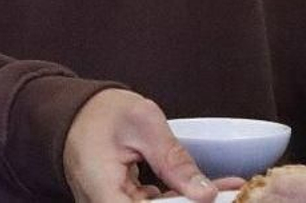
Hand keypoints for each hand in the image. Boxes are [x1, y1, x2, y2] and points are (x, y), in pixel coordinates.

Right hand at [63, 89, 241, 201]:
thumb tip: (204, 193)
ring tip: (223, 189)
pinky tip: (199, 190)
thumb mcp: (143, 125)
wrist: (77, 111)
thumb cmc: (102, 112)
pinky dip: (174, 200)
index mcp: (101, 189)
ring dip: (184, 201)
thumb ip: (173, 160)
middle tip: (228, 193)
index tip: (207, 200)